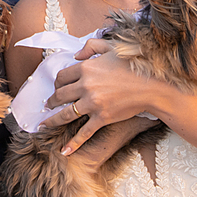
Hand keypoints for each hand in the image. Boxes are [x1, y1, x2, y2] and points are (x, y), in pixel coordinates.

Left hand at [43, 39, 164, 154]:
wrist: (151, 85)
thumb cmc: (133, 65)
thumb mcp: (112, 47)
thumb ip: (91, 46)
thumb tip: (76, 55)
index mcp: (86, 68)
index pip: (62, 76)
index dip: (57, 83)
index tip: (56, 87)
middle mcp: (86, 86)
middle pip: (60, 95)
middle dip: (52, 101)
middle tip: (48, 104)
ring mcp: (93, 103)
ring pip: (66, 114)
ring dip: (53, 120)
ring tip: (45, 123)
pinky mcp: (102, 118)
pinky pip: (84, 133)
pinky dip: (73, 143)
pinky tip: (64, 151)